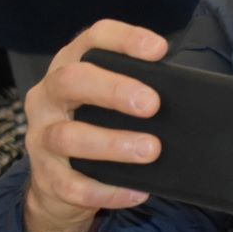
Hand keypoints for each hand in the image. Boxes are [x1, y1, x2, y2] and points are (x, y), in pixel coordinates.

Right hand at [21, 21, 169, 231]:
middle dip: (113, 90)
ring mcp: (41, 138)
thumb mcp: (110, 104)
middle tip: (151, 104)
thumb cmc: (97, 129)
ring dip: (113, 144)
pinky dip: (107, 190)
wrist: (55, 184)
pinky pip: (72, 185)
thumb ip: (138, 93)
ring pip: (68, 136)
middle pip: (71, 81)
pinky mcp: (46, 177)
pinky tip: (138, 192)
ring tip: (150, 150)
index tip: (159, 50)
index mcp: (69, 69)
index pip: (91, 40)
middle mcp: (48, 98)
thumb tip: (191, 99)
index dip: (124, 39)